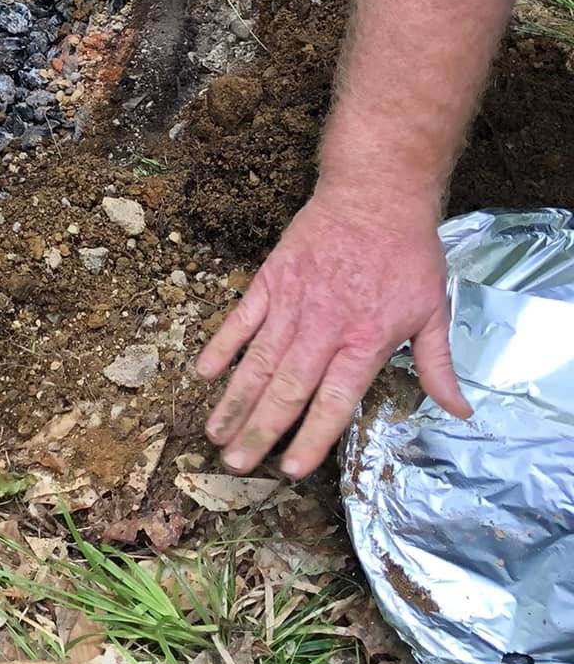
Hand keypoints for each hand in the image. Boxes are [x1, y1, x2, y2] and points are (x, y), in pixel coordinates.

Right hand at [197, 186, 470, 477]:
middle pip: (286, 389)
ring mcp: (292, 303)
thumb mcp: (434, 311)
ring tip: (215, 432)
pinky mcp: (271, 279)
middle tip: (235, 464)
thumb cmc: (408, 254)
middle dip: (259, 430)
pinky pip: (241, 319)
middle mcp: (324, 328)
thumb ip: (438, 367)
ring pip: (258, 361)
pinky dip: (222, 347)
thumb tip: (460, 411)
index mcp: (365, 341)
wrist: (376, 194)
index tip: (291, 469)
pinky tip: (204, 375)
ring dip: (235, 399)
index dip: (311, 438)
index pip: (332, 401)